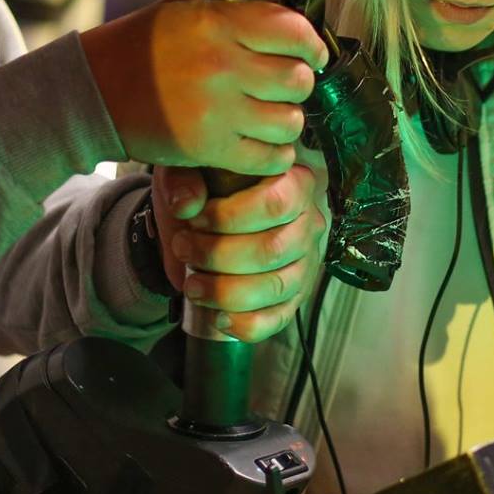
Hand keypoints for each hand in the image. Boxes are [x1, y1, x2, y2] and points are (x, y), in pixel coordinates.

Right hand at [82, 0, 328, 175]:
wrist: (91, 92)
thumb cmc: (136, 48)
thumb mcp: (177, 11)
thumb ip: (227, 11)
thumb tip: (276, 16)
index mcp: (215, 23)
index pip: (293, 31)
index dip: (312, 44)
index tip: (313, 54)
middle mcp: (221, 65)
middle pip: (298, 79)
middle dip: (299, 84)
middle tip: (286, 87)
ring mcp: (216, 110)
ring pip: (290, 122)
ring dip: (287, 122)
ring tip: (272, 118)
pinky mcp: (208, 148)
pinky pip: (268, 157)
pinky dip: (274, 155)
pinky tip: (263, 146)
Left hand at [151, 150, 329, 342]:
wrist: (206, 216)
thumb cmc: (207, 187)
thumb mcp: (190, 169)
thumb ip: (184, 178)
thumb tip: (187, 205)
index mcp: (294, 181)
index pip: (276, 204)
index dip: (230, 217)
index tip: (194, 219)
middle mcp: (310, 222)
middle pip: (272, 250)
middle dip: (218, 256)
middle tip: (184, 249)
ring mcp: (306, 262)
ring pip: (276, 287)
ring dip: (226, 292)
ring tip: (193, 285)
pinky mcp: (295, 295)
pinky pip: (279, 318)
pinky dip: (247, 324)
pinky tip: (219, 318)